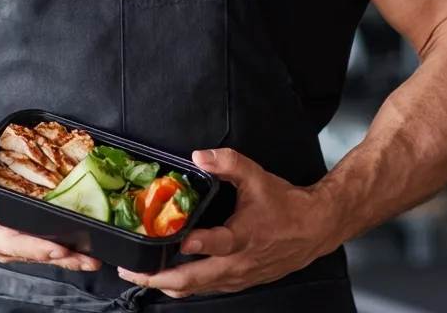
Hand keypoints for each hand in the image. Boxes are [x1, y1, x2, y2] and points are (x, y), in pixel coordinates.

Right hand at [0, 143, 101, 272]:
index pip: (9, 241)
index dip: (34, 246)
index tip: (56, 248)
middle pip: (31, 254)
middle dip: (59, 257)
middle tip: (85, 258)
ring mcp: (9, 246)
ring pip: (39, 256)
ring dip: (66, 259)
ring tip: (91, 260)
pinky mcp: (18, 242)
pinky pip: (40, 250)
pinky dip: (61, 253)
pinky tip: (81, 253)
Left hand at [117, 148, 332, 297]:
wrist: (314, 229)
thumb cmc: (286, 204)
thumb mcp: (257, 176)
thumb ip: (228, 162)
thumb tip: (199, 157)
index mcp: (243, 237)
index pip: (217, 244)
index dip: (196, 244)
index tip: (178, 241)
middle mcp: (238, 263)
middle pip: (195, 280)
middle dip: (159, 279)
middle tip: (132, 272)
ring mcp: (238, 277)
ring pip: (197, 289)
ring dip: (168, 285)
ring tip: (142, 275)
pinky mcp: (240, 282)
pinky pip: (207, 289)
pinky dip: (185, 286)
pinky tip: (169, 277)